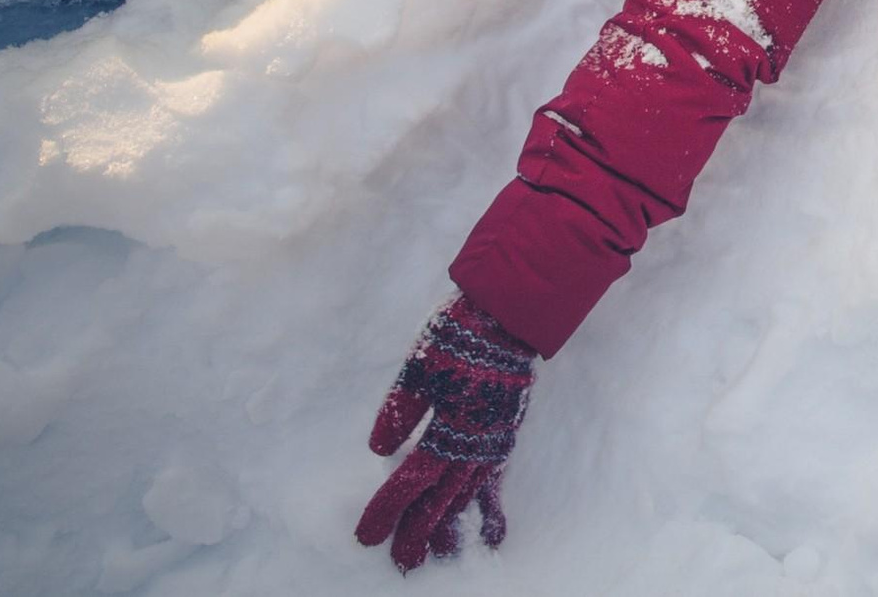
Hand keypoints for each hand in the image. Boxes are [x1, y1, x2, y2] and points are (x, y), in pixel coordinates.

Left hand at [354, 294, 537, 572]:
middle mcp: (475, 443)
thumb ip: (401, 411)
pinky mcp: (504, 434)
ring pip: (468, 495)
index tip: (366, 536)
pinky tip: (492, 534)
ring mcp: (493, 441)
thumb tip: (378, 450)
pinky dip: (492, 509)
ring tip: (440, 555)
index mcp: (450, 428)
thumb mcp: (420, 366)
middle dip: (418, 532)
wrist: (511, 315)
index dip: (388, 510)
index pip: (412, 481)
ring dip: (452, 527)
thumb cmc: (460, 336)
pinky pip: (497, 481)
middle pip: (441, 499)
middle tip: (401, 562)